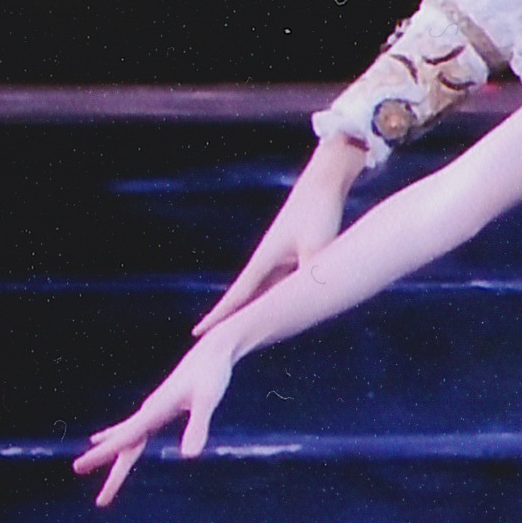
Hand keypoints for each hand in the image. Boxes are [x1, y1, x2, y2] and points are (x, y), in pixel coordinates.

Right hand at [74, 335, 237, 507]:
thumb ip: (198, 426)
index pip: (125, 438)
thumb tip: (190, 457)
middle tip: (101, 503)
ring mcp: (152, 408)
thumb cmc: (213, 373)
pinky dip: (119, 435)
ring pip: (126, 436)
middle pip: (124, 446)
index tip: (79, 466)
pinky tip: (113, 437)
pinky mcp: (160, 406)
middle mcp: (148, 410)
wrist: (214, 348)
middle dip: (112, 474)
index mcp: (154, 411)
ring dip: (110, 453)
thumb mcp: (208, 400)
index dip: (102, 453)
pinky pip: (134, 428)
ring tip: (86, 464)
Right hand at [196, 138, 365, 336]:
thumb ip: (313, 274)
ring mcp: (281, 257)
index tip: (196, 333)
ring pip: (264, 293)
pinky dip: (276, 299)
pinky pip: (282, 285)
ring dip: (253, 311)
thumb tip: (317, 299)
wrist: (326, 181)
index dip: (218, 317)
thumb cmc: (319, 211)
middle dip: (229, 319)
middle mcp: (267, 261)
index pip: (237, 297)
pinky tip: (278, 308)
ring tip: (241, 333)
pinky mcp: (296, 253)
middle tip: (212, 342)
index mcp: (264, 261)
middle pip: (245, 299)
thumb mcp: (317, 247)